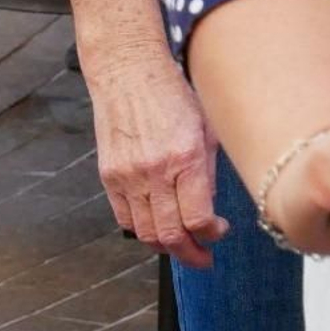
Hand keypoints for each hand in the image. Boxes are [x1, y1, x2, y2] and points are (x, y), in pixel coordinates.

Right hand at [88, 51, 229, 269]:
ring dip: (166, 246)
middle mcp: (154, 171)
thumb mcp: (205, 130)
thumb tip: (207, 210)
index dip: (212, 235)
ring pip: (146, 233)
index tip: (220, 230)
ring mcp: (127, 175)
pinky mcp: (109, 175)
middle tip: (203, 257)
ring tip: (180, 244)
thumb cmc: (171, 95)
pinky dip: (142, 230)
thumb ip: (207, 174)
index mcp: (185, 158)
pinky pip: (124, 218)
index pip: (198, 219)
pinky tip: (156, 225)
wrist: (128, 73)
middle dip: (191, 255)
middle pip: (170, 235)